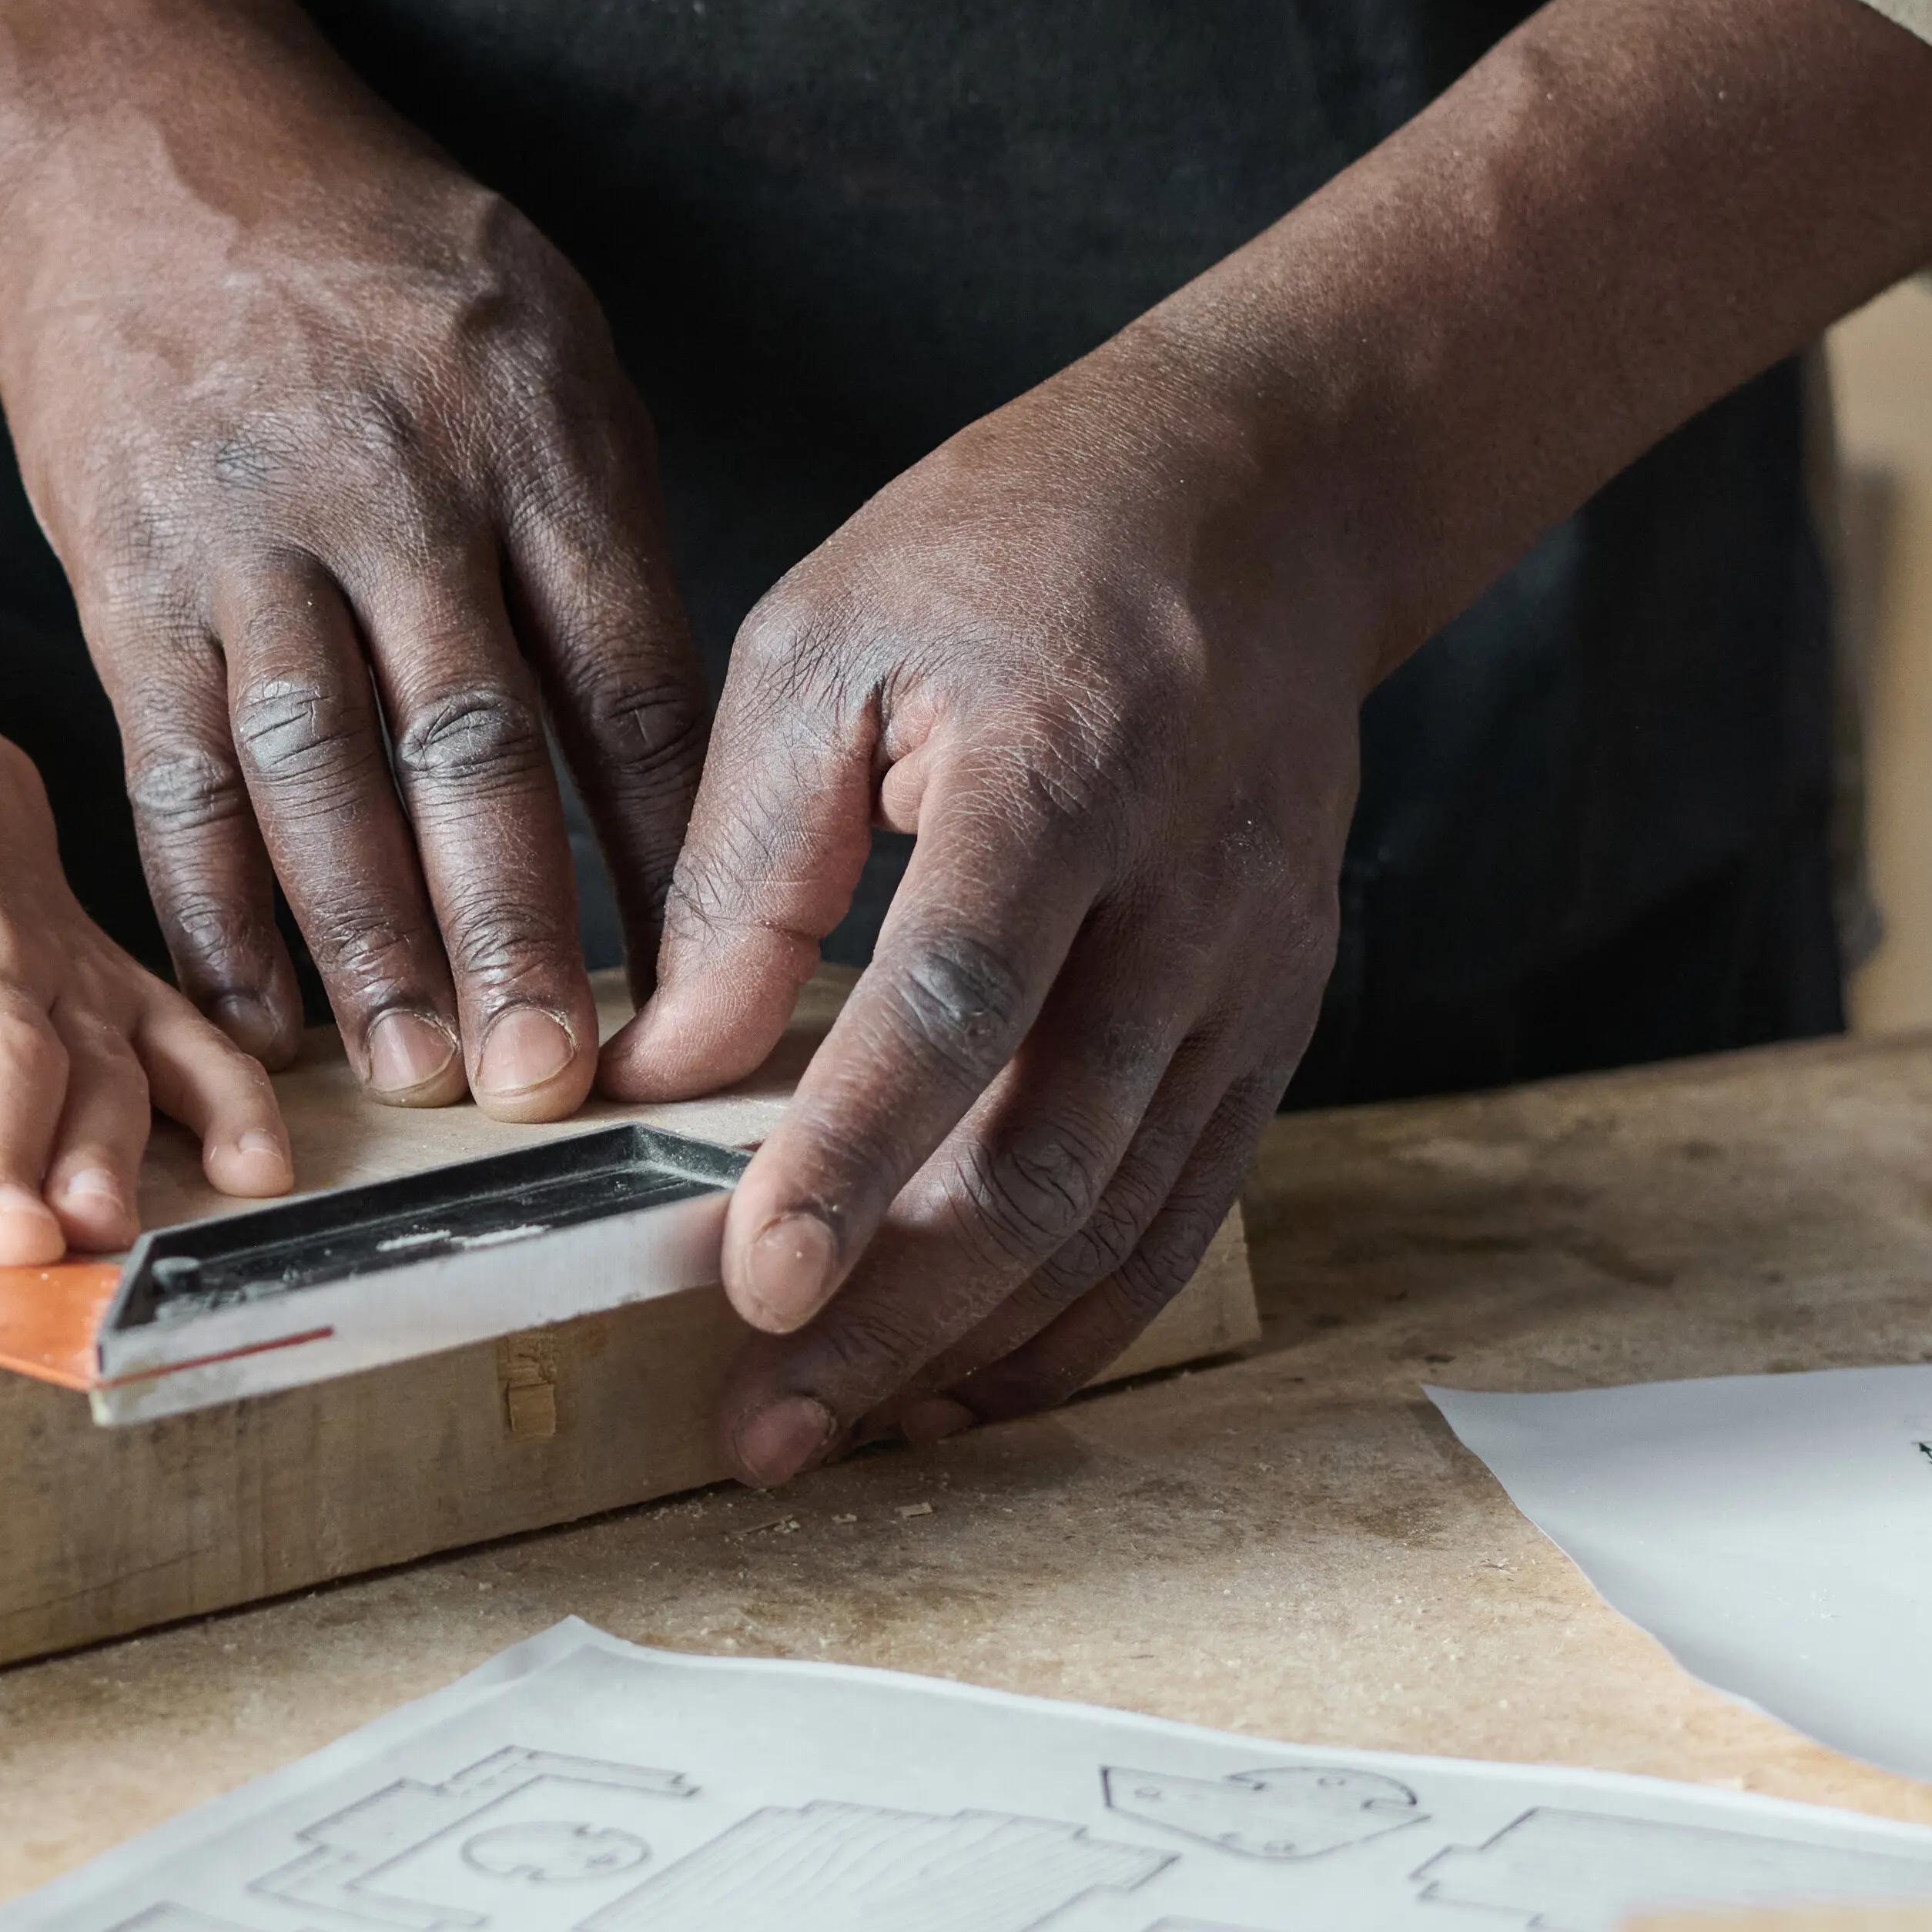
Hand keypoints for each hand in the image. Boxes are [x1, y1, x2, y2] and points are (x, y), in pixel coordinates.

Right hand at [0, 115, 702, 1122]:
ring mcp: (244, 535)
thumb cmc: (374, 253)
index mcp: (526, 425)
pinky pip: (175, 765)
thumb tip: (662, 755)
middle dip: (516, 929)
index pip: (620, 670)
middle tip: (557, 1080)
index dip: (665, 842)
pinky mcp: (125, 575)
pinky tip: (259, 1002)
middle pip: (467, 744)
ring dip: (366, 944)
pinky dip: (213, 899)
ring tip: (419, 1073)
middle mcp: (387, 483)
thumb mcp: (543, 330)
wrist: (133, 141)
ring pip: (313, 777)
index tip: (707, 974)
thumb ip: (601, 524)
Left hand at [0, 689, 291, 1267]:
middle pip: (6, 1064)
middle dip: (12, 1155)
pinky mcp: (119, 975)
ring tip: (109, 1228)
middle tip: (15, 1245)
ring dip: (114, 1146)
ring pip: (104, 1059)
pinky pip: (189, 1033)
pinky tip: (260, 1171)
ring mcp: (61, 969)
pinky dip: (234, 1099)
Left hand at [601, 354, 1356, 1486]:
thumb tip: (657, 1069)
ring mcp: (1253, 975)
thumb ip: (744, 864)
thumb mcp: (825, 645)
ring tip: (842, 1429)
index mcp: (1060, 777)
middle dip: (899, 1319)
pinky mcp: (1275, 1020)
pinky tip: (972, 1370)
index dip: (851, 1160)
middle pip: (1048, 1161)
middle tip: (764, 1426)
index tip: (754, 1285)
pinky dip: (1079, 1310)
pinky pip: (1183, 1204)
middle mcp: (1186, 899)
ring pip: (1125, 1219)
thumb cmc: (1013, 551)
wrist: (1261, 502)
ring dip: (981, 1347)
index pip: (953, 1007)